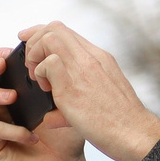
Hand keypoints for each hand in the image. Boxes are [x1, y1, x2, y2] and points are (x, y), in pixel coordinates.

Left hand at [18, 22, 159, 160]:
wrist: (133, 133)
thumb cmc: (117, 121)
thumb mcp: (99, 97)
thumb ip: (74, 97)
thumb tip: (49, 116)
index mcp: (98, 58)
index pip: (65, 31)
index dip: (40, 33)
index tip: (27, 43)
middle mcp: (92, 57)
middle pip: (55, 27)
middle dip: (33, 41)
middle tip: (31, 67)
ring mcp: (84, 69)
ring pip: (50, 37)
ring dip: (35, 55)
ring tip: (38, 78)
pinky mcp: (74, 86)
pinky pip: (49, 62)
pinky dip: (40, 73)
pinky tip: (46, 90)